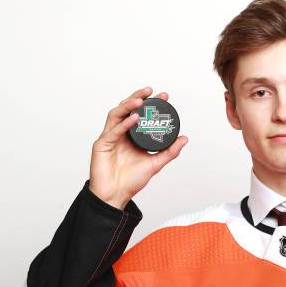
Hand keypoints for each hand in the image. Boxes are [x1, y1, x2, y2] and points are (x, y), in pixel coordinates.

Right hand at [88, 87, 187, 209]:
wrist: (115, 195)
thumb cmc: (131, 181)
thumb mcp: (155, 164)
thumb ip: (169, 152)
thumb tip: (184, 138)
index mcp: (130, 136)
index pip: (140, 114)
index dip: (150, 103)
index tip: (164, 96)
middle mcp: (119, 133)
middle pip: (127, 109)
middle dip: (139, 98)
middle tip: (152, 91)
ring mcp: (109, 137)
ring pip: (116, 114)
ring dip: (128, 105)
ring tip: (141, 100)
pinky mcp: (101, 145)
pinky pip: (113, 131)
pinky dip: (124, 124)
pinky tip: (134, 118)